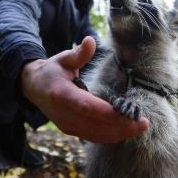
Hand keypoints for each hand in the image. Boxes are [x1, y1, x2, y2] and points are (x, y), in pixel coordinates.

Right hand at [21, 36, 148, 142]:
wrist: (33, 87)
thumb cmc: (52, 71)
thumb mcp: (63, 58)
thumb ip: (79, 53)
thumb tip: (90, 40)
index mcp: (61, 94)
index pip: (88, 107)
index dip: (109, 113)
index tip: (130, 113)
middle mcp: (64, 114)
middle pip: (95, 126)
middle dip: (121, 127)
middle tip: (143, 122)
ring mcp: (67, 125)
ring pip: (95, 136)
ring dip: (119, 134)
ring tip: (139, 127)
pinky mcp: (71, 131)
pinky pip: (93, 137)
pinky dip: (110, 136)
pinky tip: (126, 130)